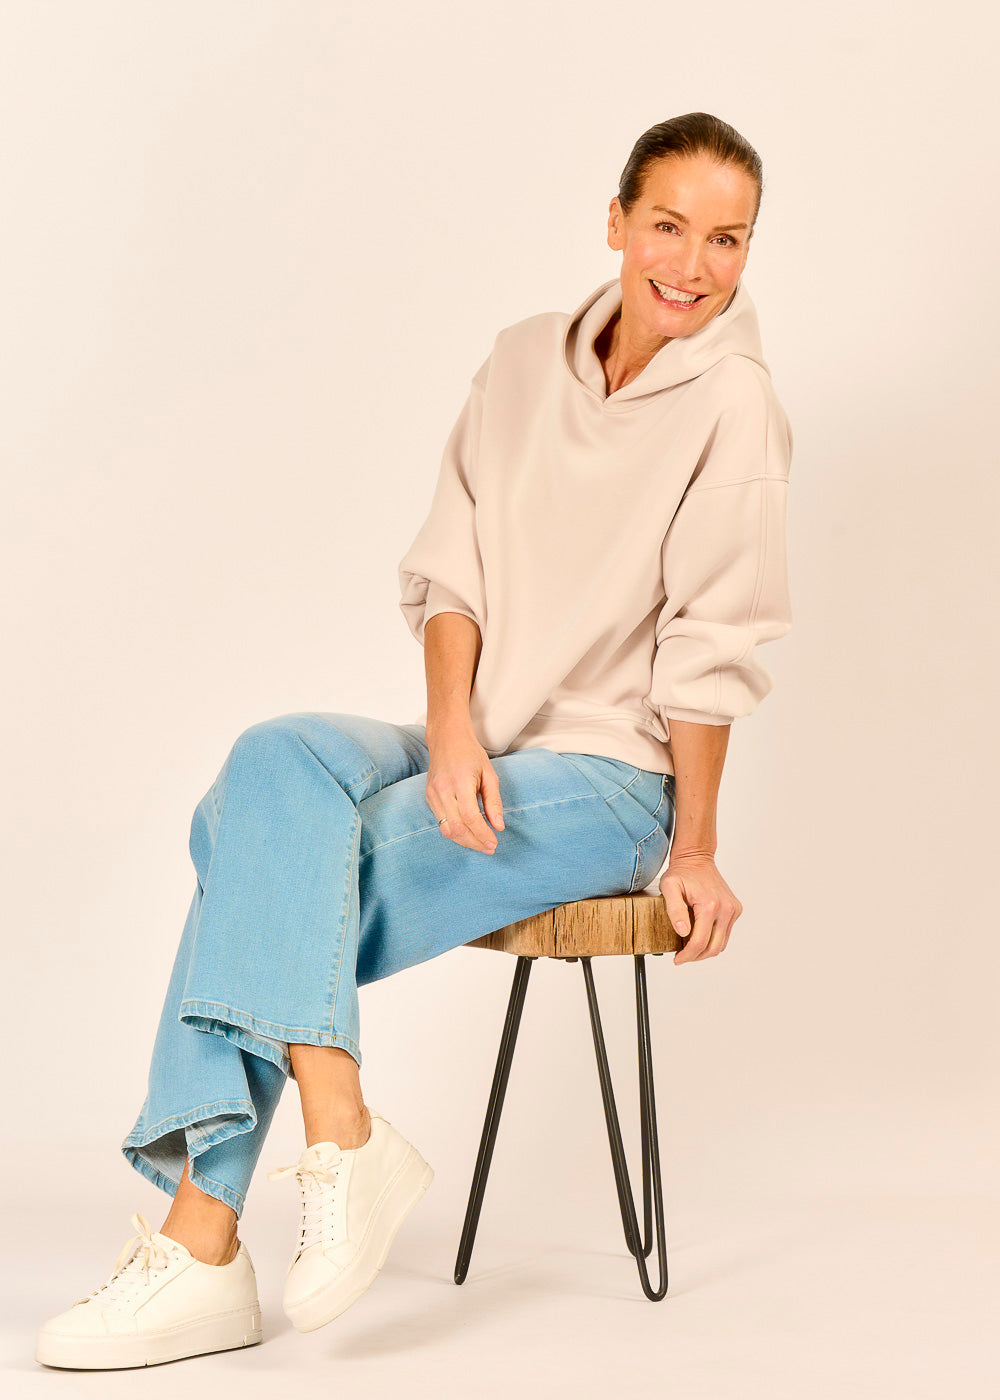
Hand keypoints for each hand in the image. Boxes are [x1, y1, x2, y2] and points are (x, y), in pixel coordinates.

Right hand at [425, 724, 504, 852]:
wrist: (447, 738)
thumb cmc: (471, 754)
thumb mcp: (489, 775)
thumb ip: (494, 802)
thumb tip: (498, 826)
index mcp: (460, 782)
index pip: (471, 818)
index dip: (483, 834)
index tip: (494, 842)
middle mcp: (443, 790)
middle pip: (457, 828)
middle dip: (474, 842)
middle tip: (489, 848)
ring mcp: (432, 794)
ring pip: (446, 829)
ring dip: (464, 840)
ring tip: (480, 843)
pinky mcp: (428, 797)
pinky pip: (440, 822)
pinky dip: (455, 831)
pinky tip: (468, 832)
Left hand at [658, 854, 742, 963]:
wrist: (697, 858)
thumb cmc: (681, 873)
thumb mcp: (669, 888)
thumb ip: (675, 910)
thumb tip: (682, 932)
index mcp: (709, 905)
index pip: (699, 942)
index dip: (687, 955)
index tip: (677, 959)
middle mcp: (725, 909)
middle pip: (713, 947)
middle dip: (696, 957)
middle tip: (682, 957)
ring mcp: (733, 910)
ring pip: (721, 944)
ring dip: (705, 950)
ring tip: (689, 948)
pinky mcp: (735, 909)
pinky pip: (725, 934)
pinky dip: (713, 940)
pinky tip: (700, 937)